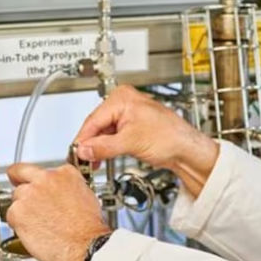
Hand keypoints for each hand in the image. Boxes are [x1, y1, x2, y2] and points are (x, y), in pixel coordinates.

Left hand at [5, 164, 109, 260]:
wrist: (85, 246)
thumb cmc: (88, 229)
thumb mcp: (86, 198)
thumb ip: (67, 190)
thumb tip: (58, 194)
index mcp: (65, 173)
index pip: (43, 170)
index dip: (39, 181)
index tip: (39, 188)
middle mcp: (45, 179)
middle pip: (22, 177)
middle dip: (22, 187)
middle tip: (25, 199)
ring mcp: (30, 194)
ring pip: (16, 198)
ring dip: (22, 209)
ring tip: (36, 224)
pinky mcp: (17, 212)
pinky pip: (11, 216)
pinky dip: (18, 225)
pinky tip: (32, 232)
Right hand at [73, 86, 218, 197]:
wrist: (186, 149)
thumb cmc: (170, 137)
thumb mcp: (130, 142)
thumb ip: (103, 147)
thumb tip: (84, 149)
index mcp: (123, 98)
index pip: (93, 119)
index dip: (82, 138)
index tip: (75, 153)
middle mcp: (124, 102)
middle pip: (97, 125)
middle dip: (90, 144)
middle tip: (81, 160)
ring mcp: (127, 114)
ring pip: (103, 132)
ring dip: (97, 147)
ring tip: (91, 162)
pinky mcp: (131, 127)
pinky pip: (112, 136)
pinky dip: (106, 147)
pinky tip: (101, 157)